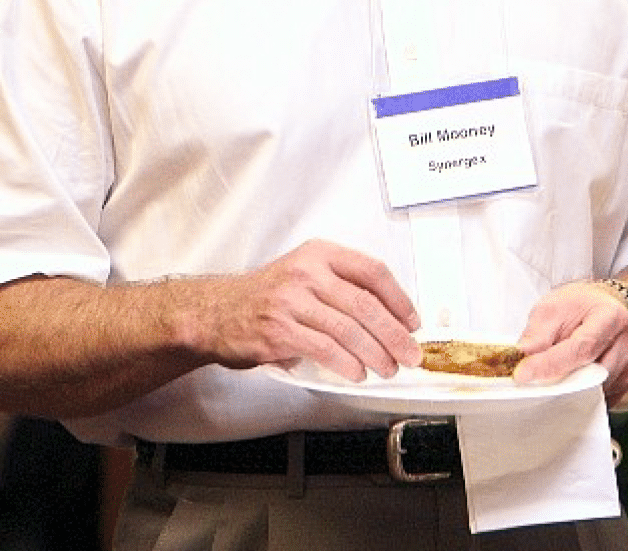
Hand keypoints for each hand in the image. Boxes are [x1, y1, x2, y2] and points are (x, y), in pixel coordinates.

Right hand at [189, 239, 420, 381]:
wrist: (215, 312)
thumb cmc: (266, 297)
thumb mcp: (304, 275)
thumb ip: (340, 287)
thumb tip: (389, 318)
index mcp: (319, 254)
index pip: (372, 271)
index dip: (398, 299)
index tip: (412, 321)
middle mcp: (307, 272)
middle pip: (365, 304)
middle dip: (394, 333)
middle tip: (410, 353)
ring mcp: (292, 300)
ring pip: (348, 329)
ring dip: (375, 353)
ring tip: (388, 368)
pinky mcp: (280, 330)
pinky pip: (325, 349)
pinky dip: (347, 364)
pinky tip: (357, 373)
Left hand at [511, 280, 627, 404]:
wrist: (604, 307)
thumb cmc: (580, 306)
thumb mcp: (553, 307)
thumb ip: (538, 332)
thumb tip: (522, 357)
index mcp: (611, 318)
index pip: (580, 348)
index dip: (550, 364)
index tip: (523, 374)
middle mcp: (626, 344)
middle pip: (590, 376)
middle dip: (558, 381)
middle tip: (531, 380)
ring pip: (594, 392)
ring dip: (568, 390)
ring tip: (551, 376)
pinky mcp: (626, 384)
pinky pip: (600, 400)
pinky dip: (581, 397)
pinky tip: (569, 382)